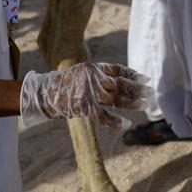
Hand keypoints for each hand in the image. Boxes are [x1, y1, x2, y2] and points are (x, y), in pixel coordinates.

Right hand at [19, 62, 148, 128]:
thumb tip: (116, 80)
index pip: (118, 69)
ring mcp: (89, 92)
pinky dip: (115, 121)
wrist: (41, 93)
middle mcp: (94, 78)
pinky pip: (104, 116)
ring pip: (116, 99)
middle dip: (137, 88)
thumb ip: (96, 75)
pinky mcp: (84, 107)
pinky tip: (126, 124)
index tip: (144, 78)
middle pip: (121, 84)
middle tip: (150, 91)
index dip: (133, 74)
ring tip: (144, 104)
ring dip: (131, 103)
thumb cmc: (61, 84)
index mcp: (93, 67)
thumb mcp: (80, 72)